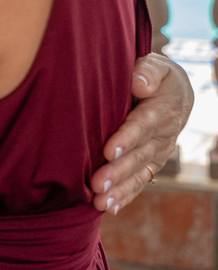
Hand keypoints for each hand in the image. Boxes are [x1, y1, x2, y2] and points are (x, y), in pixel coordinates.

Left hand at [90, 53, 193, 213]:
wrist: (174, 92)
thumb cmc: (155, 74)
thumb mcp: (156, 65)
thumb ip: (147, 71)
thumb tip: (138, 83)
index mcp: (162, 110)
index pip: (142, 126)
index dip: (126, 138)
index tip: (109, 150)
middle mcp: (162, 136)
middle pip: (139, 155)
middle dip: (118, 171)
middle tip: (97, 184)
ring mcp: (158, 152)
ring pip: (139, 173)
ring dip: (119, 189)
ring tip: (99, 202)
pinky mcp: (152, 162)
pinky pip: (140, 181)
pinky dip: (126, 195)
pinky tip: (109, 207)